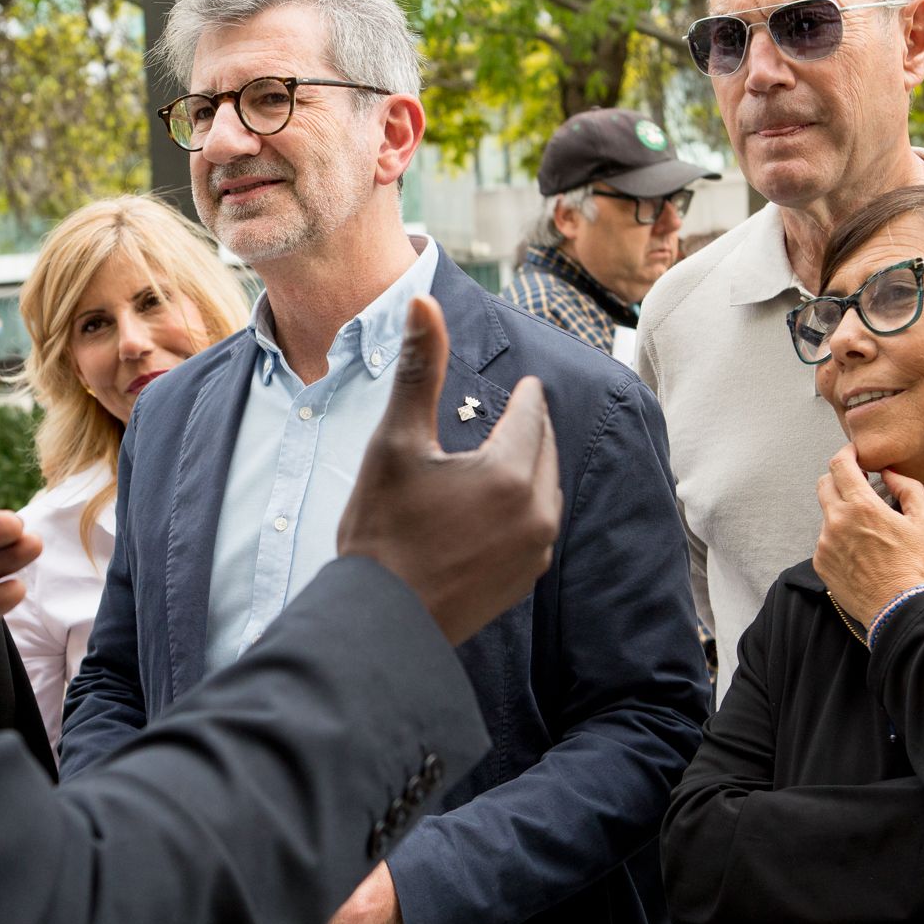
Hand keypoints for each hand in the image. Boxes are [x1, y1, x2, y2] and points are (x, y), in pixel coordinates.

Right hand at [339, 296, 560, 645]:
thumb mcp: (396, 442)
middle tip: (517, 413)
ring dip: (528, 469)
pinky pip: (537, 527)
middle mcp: (536, 510)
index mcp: (509, 471)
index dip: (523, 395)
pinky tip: (495, 508)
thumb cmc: (381, 530)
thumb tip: (424, 302)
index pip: (530, 413)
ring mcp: (534, 550)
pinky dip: (522, 508)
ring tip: (504, 458)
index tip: (524, 384)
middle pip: (543, 450)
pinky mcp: (524, 580)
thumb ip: (421, 370)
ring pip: (544, 489)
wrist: (379, 621)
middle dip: (528, 430)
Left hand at [813, 445, 923, 630]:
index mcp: (861, 507)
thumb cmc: (914, 565)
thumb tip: (890, 473)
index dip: (845, 454)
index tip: (853, 454)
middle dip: (839, 479)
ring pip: (826, 514)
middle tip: (858, 486)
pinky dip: (839, 538)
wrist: (898, 608)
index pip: (839, 465)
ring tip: (867, 531)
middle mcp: (836, 521)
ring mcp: (824, 542)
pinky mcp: (820, 562)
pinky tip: (860, 552)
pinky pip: (825, 540)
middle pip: (823, 484)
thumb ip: (908, 488)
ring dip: (842, 513)